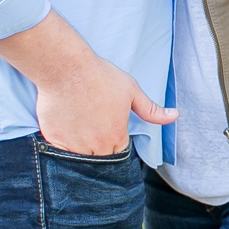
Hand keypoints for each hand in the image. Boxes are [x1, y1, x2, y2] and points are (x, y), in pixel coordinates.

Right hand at [0, 11, 176, 154]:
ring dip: (81, 150)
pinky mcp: (54, 140)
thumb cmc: (100, 76)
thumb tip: (175, 116)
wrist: (67, 68)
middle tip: (93, 128)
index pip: (119, 154)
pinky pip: (60, 153)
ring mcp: (73, 145)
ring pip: (80, 159)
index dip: (115, 144)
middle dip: (99, 149)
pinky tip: (65, 129)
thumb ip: (151, 110)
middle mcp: (96, 146)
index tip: (109, 130)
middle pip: (100, 159)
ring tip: (80, 128)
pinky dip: (63, 146)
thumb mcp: (132, 91)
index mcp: (116, 137)